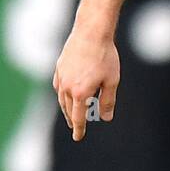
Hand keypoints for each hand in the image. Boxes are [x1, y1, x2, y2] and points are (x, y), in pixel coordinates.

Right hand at [52, 26, 119, 141]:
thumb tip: (106, 118)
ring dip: (66, 108)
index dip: (79, 129)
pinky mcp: (59, 66)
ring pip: (61, 98)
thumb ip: (108, 101)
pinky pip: (58, 85)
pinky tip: (64, 93)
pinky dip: (61, 93)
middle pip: (68, 109)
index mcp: (80, 93)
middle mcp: (67, 87)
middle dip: (72, 119)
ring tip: (70, 113)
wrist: (91, 33)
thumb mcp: (112, 81)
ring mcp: (61, 76)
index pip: (78, 117)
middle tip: (75, 126)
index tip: (78, 137)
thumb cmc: (105, 56)